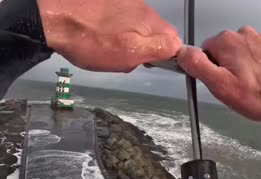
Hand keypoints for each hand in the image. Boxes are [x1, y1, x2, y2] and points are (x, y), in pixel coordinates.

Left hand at [38, 0, 181, 71]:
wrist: (53, 19)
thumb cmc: (90, 42)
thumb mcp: (129, 55)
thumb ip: (159, 49)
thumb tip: (178, 48)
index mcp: (149, 21)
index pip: (174, 39)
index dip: (163, 54)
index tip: (147, 62)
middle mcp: (142, 7)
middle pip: (156, 32)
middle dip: (145, 47)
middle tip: (124, 57)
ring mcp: (126, 1)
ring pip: (138, 26)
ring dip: (130, 38)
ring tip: (108, 46)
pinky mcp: (111, 1)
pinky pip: (123, 18)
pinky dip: (116, 28)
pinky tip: (100, 34)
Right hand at [177, 26, 260, 126]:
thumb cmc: (258, 96)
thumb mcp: (221, 85)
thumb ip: (198, 66)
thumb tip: (181, 53)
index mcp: (226, 41)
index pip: (203, 54)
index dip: (210, 72)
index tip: (221, 84)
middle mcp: (242, 34)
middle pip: (220, 54)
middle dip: (224, 71)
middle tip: (236, 88)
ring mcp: (257, 39)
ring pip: (235, 56)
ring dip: (238, 70)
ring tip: (249, 87)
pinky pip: (250, 57)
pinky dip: (251, 69)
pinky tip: (258, 82)